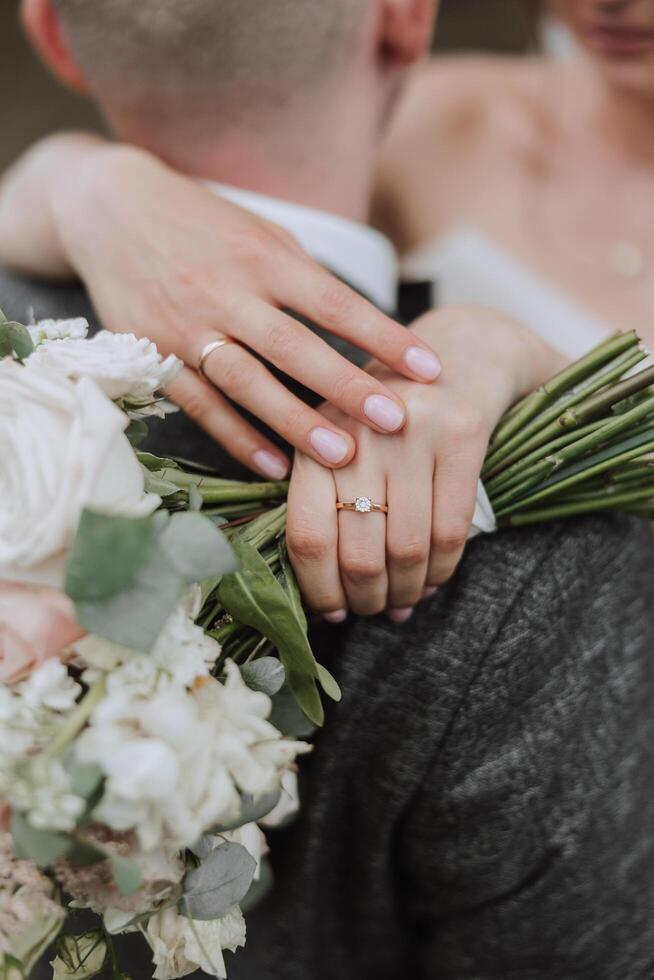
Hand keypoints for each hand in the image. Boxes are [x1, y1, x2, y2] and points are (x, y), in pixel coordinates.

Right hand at [0, 137, 441, 477]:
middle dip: (347, 386)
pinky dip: (238, 437)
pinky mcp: (155, 355)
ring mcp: (187, 326)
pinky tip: (274, 466)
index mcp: (263, 257)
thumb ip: (307, 282)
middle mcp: (227, 291)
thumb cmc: (206, 227)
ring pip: (247, 382)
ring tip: (340, 457)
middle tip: (395, 422)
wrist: (111, 212)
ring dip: (294, 422)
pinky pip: (201, 404)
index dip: (383, 336)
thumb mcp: (262, 236)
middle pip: (294, 347)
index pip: (334, 302)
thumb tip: (367, 330)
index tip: (430, 368)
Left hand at [287, 308, 563, 619]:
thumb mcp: (342, 443)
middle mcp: (359, 431)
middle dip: (367, 598)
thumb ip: (325, 502)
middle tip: (371, 612)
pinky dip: (443, 570)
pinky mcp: (464, 433)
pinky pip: (453, 530)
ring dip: (405, 591)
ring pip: (408, 548)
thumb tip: (328, 597)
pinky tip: (433, 580)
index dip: (320, 588)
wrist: (460, 351)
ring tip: (401, 603)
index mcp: (315, 437)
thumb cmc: (387, 415)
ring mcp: (413, 431)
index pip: (308, 535)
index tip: (332, 611)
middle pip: (360, 550)